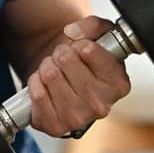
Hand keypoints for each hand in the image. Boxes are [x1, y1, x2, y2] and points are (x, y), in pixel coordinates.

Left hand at [27, 15, 131, 137]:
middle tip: (63, 60)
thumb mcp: (100, 36)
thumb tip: (72, 32)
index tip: (80, 49)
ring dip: (46, 67)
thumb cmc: (85, 61)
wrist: (67, 82)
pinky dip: (35, 83)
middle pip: (66, 60)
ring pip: (50, 76)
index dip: (79, 44)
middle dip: (60, 54)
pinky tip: (44, 85)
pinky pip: (37, 95)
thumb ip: (93, 25)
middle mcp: (102, 105)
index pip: (89, 50)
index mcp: (119, 84)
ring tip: (54, 71)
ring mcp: (79, 118)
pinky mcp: (56, 126)